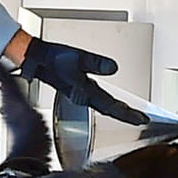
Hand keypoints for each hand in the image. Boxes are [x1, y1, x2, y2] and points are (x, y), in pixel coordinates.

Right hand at [17, 37, 147, 125]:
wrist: (35, 59)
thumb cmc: (53, 58)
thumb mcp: (78, 57)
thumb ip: (96, 63)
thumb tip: (113, 68)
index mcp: (84, 92)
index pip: (110, 107)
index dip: (127, 114)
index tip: (141, 119)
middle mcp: (83, 96)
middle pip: (109, 109)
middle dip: (126, 115)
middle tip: (142, 119)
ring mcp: (80, 94)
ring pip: (104, 106)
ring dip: (118, 110)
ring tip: (132, 113)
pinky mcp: (78, 89)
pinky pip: (98, 100)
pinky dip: (109, 104)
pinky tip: (114, 103)